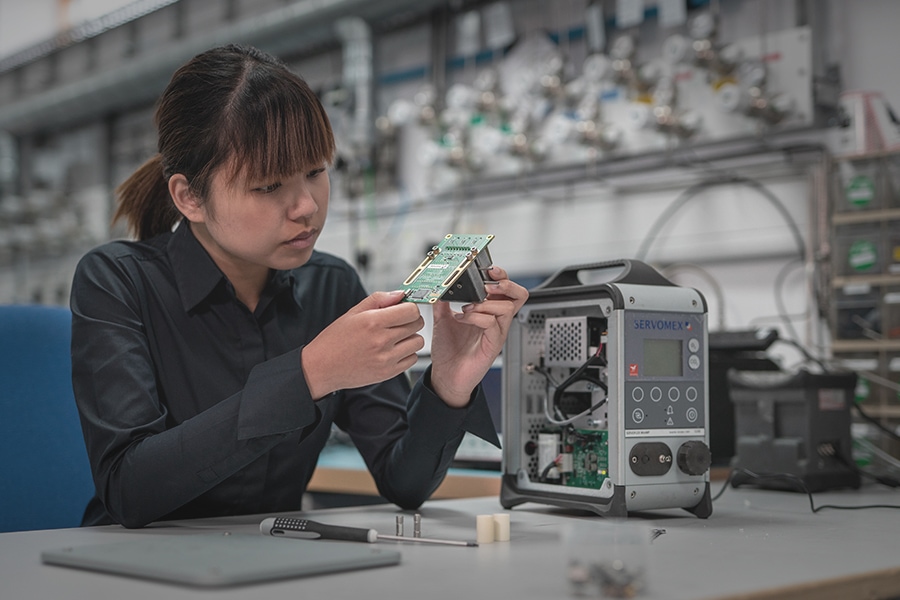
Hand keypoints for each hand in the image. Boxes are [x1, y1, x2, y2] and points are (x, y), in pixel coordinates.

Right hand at [302, 291, 424, 398]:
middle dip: (410, 320)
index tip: (404, 309)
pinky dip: (407, 353)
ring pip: (418, 342)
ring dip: (410, 338)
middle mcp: (381, 340)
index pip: (411, 310)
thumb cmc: (335, 339)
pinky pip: (412, 359)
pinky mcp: (388, 373)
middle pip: (417, 324)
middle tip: (398, 322)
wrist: (322, 367)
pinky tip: (392, 350)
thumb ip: (379, 299)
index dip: (410, 307)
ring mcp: (386, 358)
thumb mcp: (353, 312)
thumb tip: (400, 294)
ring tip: (395, 337)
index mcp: (373, 322)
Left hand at [429, 266, 527, 406]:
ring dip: (485, 303)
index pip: (506, 288)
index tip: (488, 269)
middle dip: (504, 285)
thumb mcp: (443, 319)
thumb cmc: (449, 350)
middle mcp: (496, 321)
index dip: (501, 276)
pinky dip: (475, 317)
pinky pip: (492, 324)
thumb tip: (439, 283)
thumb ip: (443, 301)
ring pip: (506, 308)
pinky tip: (461, 318)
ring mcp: (496, 333)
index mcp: (488, 311)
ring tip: (467, 307)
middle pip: (518, 295)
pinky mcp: (492, 345)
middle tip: (486, 286)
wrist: (446, 375)